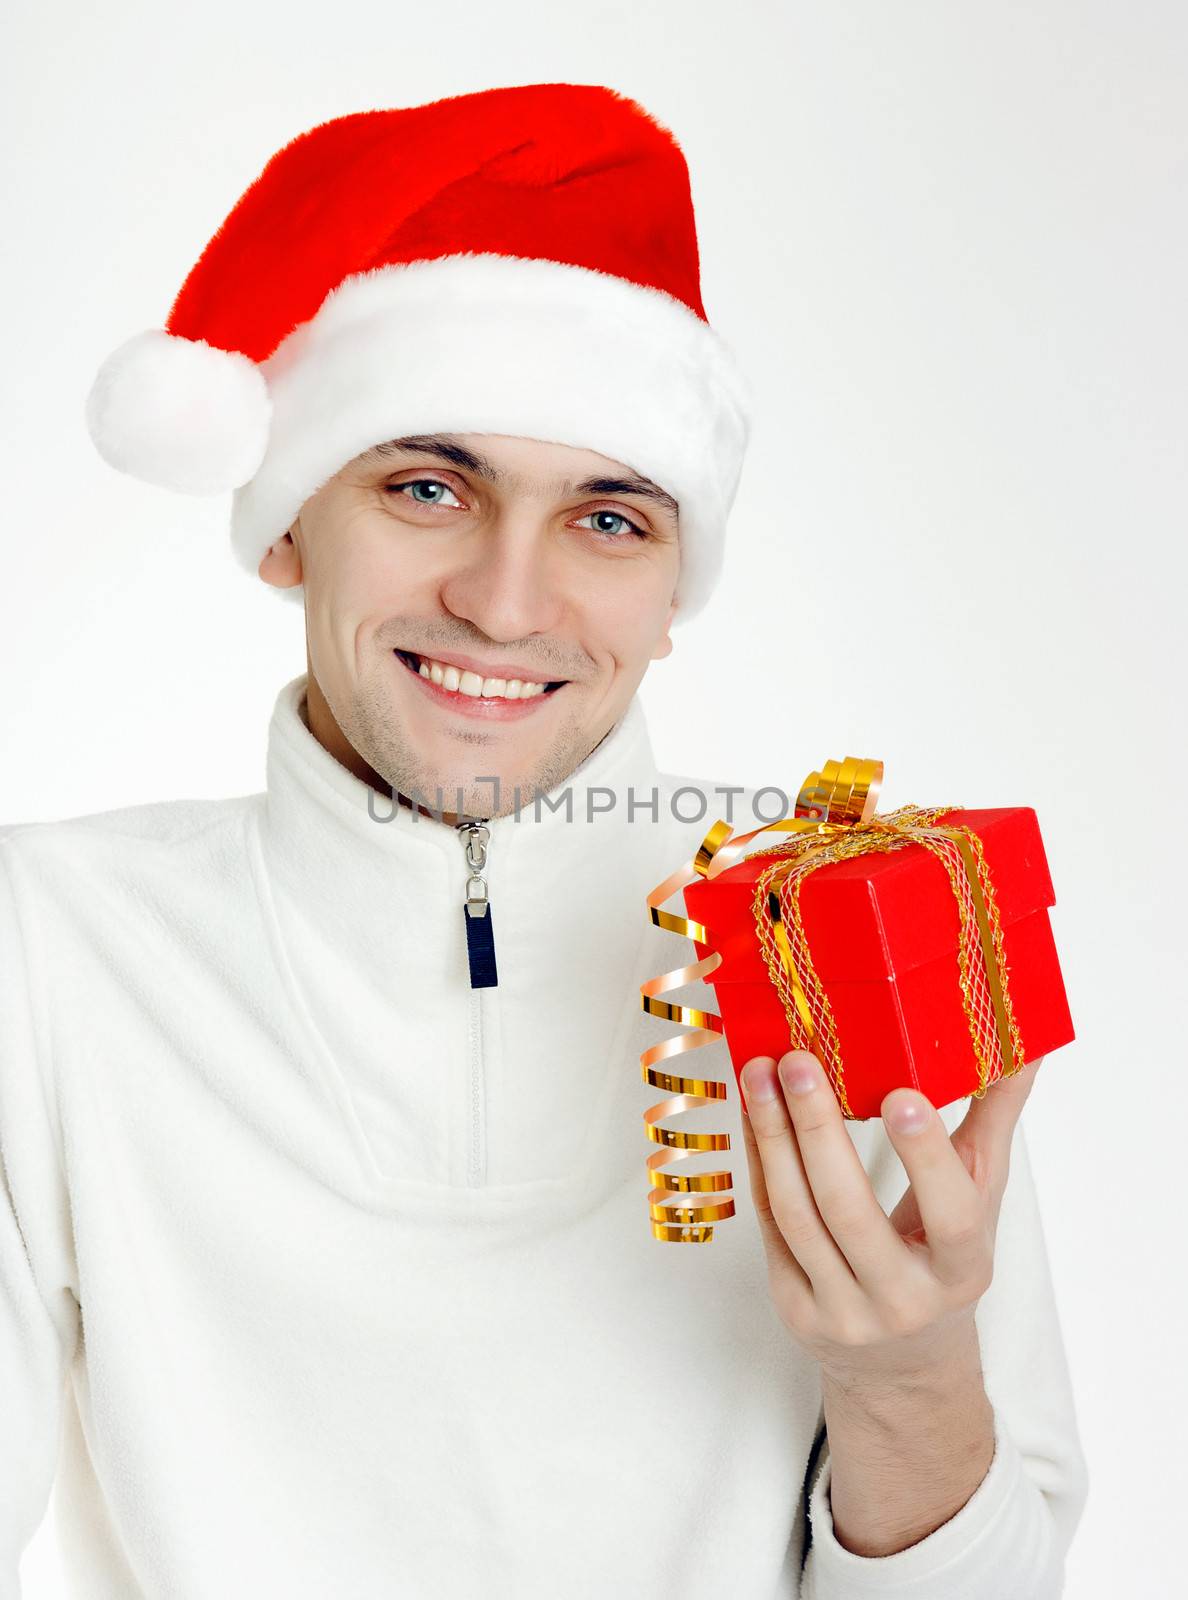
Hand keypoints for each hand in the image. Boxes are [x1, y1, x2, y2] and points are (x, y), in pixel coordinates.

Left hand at [737, 1049, 1043, 1383]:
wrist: (902, 1365)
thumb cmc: (942, 1261)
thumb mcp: (979, 1201)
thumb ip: (994, 1120)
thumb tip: (1022, 1044)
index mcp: (961, 1271)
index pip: (950, 1215)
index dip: (925, 1157)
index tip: (900, 1093)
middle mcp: (901, 1300)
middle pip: (849, 1210)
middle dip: (817, 1129)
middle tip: (798, 1060)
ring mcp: (842, 1311)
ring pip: (798, 1214)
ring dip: (773, 1136)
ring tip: (760, 1072)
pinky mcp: (795, 1308)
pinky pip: (771, 1225)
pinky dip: (759, 1162)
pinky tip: (752, 1112)